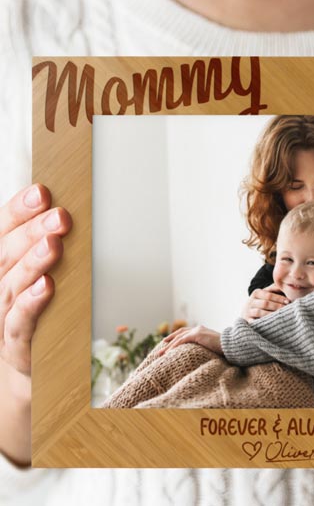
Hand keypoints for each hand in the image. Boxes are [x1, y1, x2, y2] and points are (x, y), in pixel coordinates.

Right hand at [0, 184, 71, 383]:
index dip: (17, 210)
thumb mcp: (37, 270)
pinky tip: (47, 286)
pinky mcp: (15, 342)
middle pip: (5, 254)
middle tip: (60, 216)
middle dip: (32, 232)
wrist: (30, 360)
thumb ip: (46, 244)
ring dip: (33, 262)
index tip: (42, 191)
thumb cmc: (37, 307)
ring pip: (11, 285)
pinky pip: (19, 321)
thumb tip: (69, 210)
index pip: (0, 230)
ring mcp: (1, 313)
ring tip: (54, 244)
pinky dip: (31, 303)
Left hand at [158, 325, 222, 355]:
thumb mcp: (211, 347)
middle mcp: (198, 328)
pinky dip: (173, 346)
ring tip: (160, 353)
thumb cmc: (224, 349)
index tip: (169, 341)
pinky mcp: (197, 334)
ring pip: (179, 337)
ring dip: (168, 345)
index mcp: (201, 330)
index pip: (186, 331)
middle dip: (170, 339)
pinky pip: (181, 340)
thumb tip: (201, 355)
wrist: (230, 345)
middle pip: (180, 332)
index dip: (177, 336)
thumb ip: (204, 347)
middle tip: (162, 345)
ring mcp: (197, 330)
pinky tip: (168, 352)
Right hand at [241, 283, 289, 321]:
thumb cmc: (262, 301)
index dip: (279, 298)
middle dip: (277, 306)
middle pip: (265, 303)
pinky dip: (263, 323)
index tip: (288, 301)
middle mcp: (251, 302)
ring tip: (281, 316)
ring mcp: (248, 312)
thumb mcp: (266, 293)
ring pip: (260, 313)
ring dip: (271, 314)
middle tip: (287, 309)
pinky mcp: (248, 321)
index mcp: (256, 293)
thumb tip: (286, 286)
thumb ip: (274, 289)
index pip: (269, 295)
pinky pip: (255, 322)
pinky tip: (272, 323)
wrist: (248, 312)